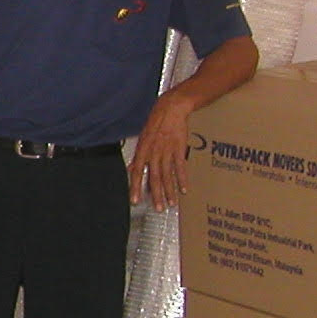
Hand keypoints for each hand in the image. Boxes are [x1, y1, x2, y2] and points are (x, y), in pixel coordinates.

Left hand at [129, 93, 193, 209]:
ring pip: (167, 175)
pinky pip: (180, 167)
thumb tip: (132, 168)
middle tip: (158, 208)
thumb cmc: (155, 123)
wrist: (170, 109)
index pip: (136, 173)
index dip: (135, 187)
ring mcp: (167, 151)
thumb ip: (139, 156)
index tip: (135, 201)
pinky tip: (184, 189)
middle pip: (153, 177)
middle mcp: (153, 152)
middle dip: (156, 194)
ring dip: (169, 190)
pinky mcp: (179, 149)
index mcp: (142, 150)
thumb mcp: (142, 138)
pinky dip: (182, 179)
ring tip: (171, 203)